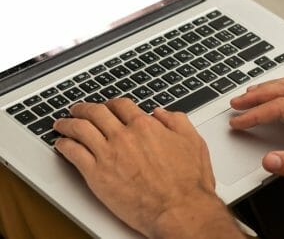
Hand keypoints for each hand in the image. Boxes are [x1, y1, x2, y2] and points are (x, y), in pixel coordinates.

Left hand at [53, 99, 238, 238]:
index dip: (111, 103)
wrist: (178, 208)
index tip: (107, 106)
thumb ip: (176, 121)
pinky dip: (64, 145)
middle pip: (97, 113)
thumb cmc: (187, 180)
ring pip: (80, 129)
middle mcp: (124, 135)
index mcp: (146, 125)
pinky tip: (62, 144)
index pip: (121, 105)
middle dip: (84, 108)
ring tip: (62, 124)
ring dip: (68, 123)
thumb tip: (162, 113)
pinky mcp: (97, 175)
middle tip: (77, 109)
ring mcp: (109, 154)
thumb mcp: (192, 140)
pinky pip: (73, 153)